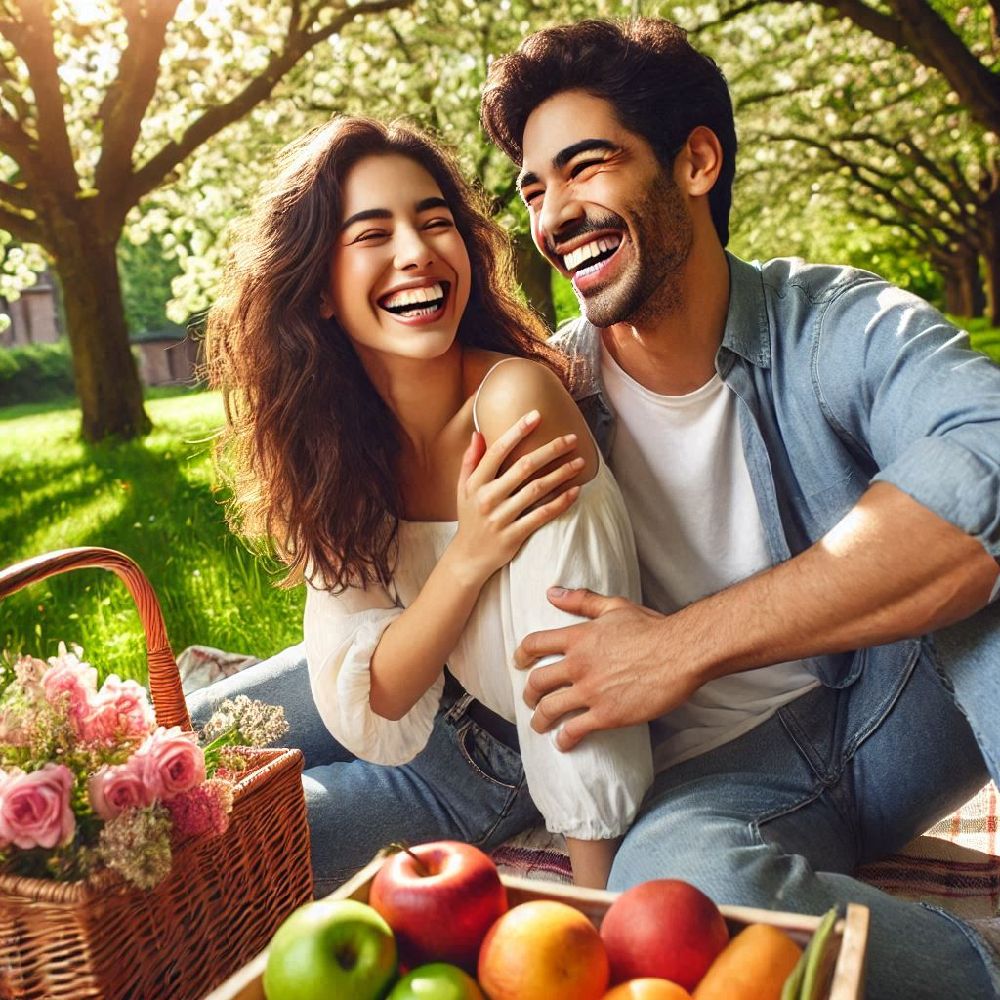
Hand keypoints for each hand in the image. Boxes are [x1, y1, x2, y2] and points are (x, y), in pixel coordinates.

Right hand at [448, 410, 582, 586]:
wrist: (468, 557)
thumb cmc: (469, 518)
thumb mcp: (463, 489)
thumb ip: (470, 461)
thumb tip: (479, 433)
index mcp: (476, 483)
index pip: (498, 451)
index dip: (518, 431)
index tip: (536, 416)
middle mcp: (488, 498)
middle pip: (524, 467)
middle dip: (551, 450)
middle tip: (571, 439)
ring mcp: (502, 518)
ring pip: (537, 490)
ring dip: (561, 474)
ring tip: (580, 463)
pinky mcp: (514, 535)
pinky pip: (542, 515)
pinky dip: (560, 503)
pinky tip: (575, 491)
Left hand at [514, 587, 703, 750]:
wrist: (681, 653)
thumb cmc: (653, 628)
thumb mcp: (615, 607)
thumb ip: (582, 601)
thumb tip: (553, 593)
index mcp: (578, 638)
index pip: (535, 644)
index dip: (521, 654)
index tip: (519, 662)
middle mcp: (578, 665)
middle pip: (536, 681)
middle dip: (528, 693)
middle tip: (530, 699)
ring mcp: (591, 691)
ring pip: (549, 709)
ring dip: (540, 719)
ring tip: (540, 724)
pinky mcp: (606, 715)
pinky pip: (574, 730)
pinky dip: (564, 739)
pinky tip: (563, 743)